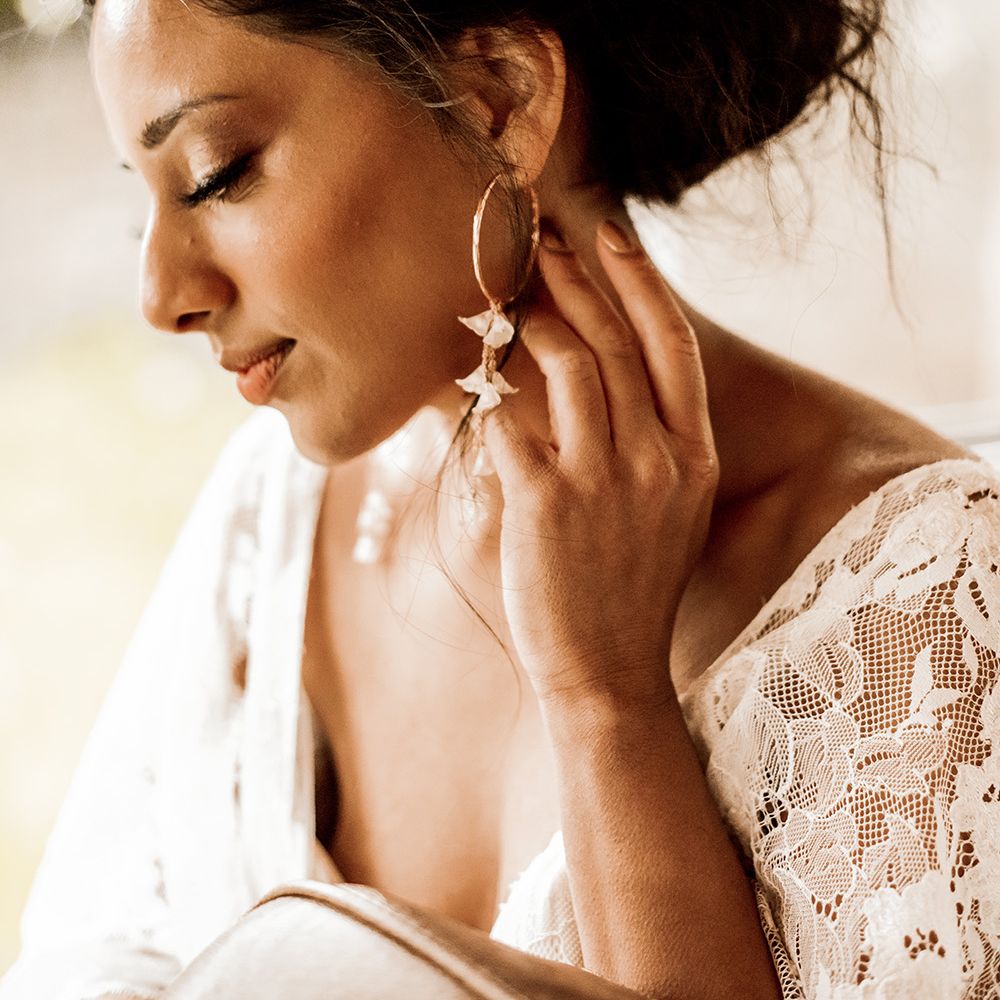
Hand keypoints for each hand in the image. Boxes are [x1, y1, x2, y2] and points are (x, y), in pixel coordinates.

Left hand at [480, 220, 718, 706]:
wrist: (609, 674)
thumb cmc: (628, 592)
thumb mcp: (666, 514)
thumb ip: (646, 446)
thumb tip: (596, 381)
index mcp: (695, 458)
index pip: (674, 345)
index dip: (641, 282)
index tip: (612, 236)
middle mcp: (659, 459)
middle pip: (617, 340)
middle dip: (577, 280)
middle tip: (543, 244)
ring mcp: (607, 479)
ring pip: (568, 365)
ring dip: (532, 326)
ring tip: (508, 309)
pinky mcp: (547, 502)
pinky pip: (509, 422)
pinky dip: (489, 400)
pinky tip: (474, 390)